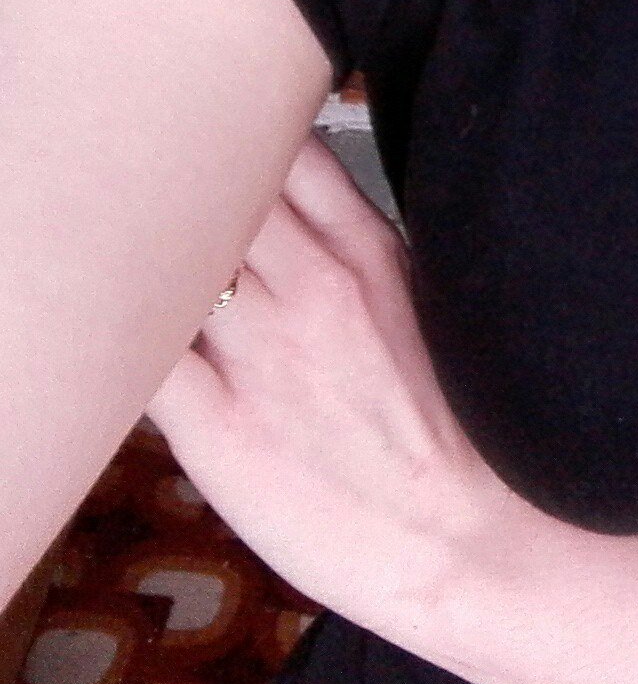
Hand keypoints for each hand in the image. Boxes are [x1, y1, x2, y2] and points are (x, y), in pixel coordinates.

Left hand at [146, 133, 525, 648]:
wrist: (472, 541)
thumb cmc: (463, 435)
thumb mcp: (431, 306)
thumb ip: (360, 249)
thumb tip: (298, 213)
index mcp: (371, 249)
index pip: (284, 149)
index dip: (241, 142)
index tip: (222, 156)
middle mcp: (312, 284)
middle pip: (211, 189)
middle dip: (184, 191)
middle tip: (166, 209)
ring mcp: (260, 353)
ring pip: (165, 259)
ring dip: (144, 259)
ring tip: (137, 274)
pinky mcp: (216, 427)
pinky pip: (136, 355)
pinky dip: (119, 338)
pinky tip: (123, 348)